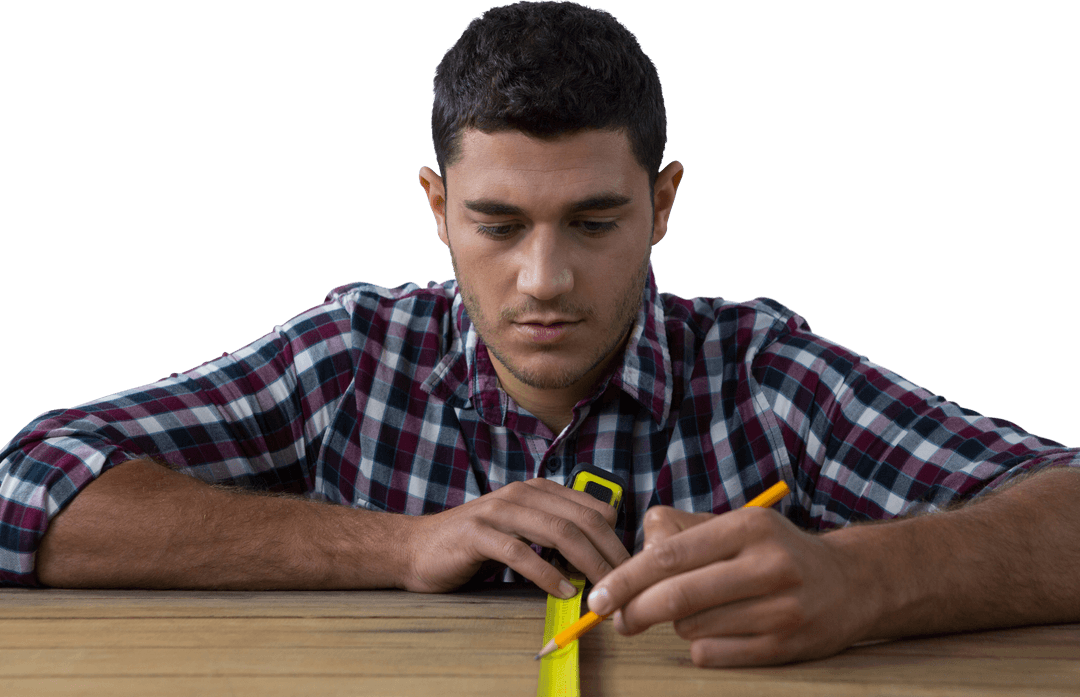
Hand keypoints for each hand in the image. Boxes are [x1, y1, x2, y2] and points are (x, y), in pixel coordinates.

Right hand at [400, 478, 630, 597]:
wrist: (416, 547)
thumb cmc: (474, 543)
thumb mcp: (521, 530)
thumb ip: (554, 534)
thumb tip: (599, 556)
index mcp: (537, 490)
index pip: (592, 508)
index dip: (616, 538)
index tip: (629, 568)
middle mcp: (520, 494)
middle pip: (580, 520)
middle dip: (608, 553)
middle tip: (624, 583)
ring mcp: (497, 511)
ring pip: (556, 532)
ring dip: (585, 563)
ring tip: (601, 588)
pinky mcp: (476, 534)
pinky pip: (519, 552)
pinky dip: (546, 574)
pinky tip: (562, 591)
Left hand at [587, 505, 875, 666]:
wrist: (852, 583)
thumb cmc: (774, 551)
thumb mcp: (734, 524)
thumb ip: (681, 532)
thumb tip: (632, 559)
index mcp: (748, 526)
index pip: (670, 555)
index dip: (626, 579)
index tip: (599, 597)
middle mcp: (768, 565)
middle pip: (677, 596)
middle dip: (635, 611)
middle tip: (618, 619)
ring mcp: (781, 609)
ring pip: (692, 628)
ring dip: (678, 625)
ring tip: (696, 611)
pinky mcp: (787, 646)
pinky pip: (714, 655)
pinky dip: (701, 646)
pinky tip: (715, 631)